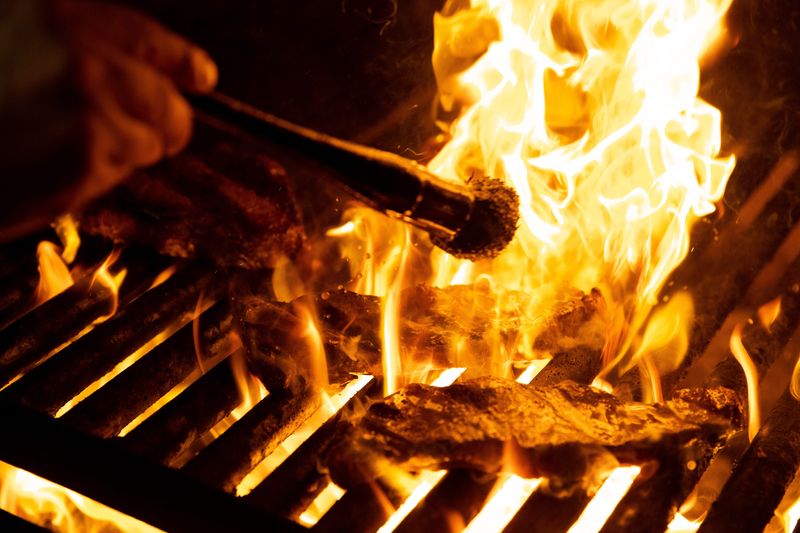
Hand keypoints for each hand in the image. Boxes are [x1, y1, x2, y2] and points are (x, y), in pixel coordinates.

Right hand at [55, 0, 217, 198]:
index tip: (202, 76)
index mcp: (61, 14)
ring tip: (68, 150)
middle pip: (163, 100)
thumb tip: (141, 68)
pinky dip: (94, 178)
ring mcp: (88, 106)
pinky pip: (119, 173)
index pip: (145, 39)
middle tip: (153, 138)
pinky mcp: (85, 157)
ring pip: (147, 142)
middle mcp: (82, 56)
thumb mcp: (21, 41)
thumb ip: (80, 46)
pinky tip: (54, 170)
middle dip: (166, 124)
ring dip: (122, 153)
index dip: (181, 62)